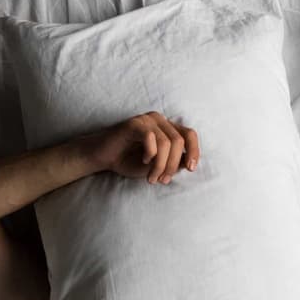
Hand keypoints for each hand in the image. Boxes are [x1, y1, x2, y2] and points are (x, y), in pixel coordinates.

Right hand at [85, 111, 199, 183]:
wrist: (104, 159)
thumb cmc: (129, 161)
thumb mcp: (157, 166)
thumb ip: (173, 163)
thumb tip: (188, 163)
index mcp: (168, 129)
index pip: (190, 135)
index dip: (194, 151)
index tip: (191, 169)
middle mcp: (160, 121)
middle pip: (179, 141)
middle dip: (173, 165)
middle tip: (163, 180)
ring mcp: (148, 120)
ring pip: (167, 143)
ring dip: (161, 165)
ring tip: (152, 178)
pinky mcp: (136, 123)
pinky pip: (152, 138)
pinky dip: (150, 155)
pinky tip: (143, 161)